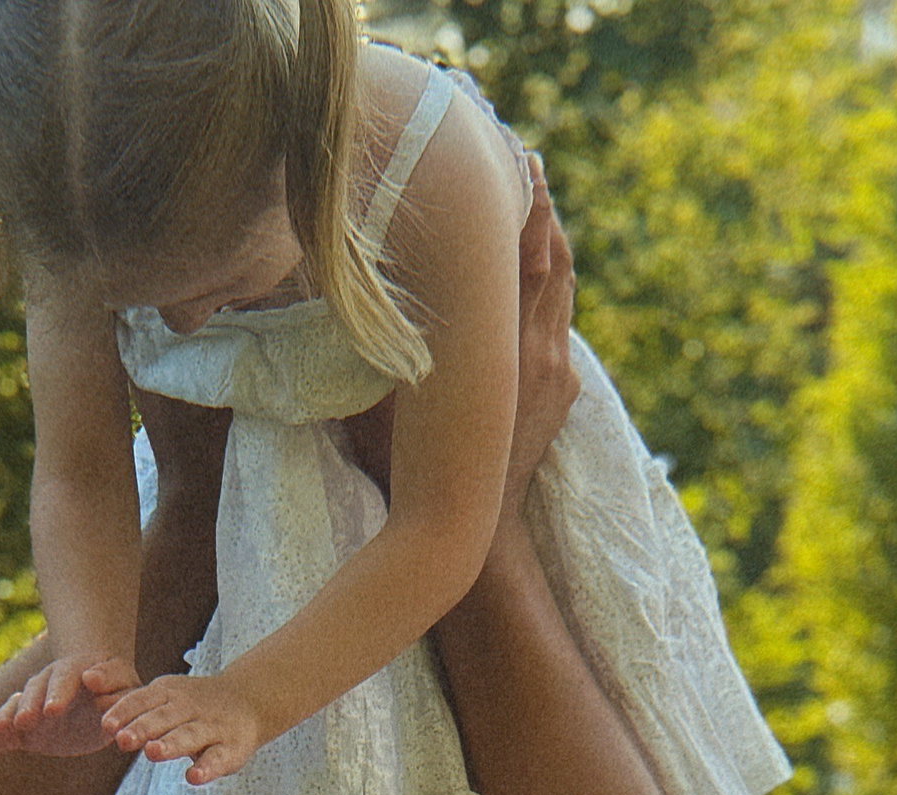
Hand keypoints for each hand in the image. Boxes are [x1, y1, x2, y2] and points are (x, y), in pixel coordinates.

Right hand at [0, 651, 141, 758]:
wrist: (103, 696)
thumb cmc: (120, 690)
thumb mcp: (127, 686)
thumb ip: (116, 688)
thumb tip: (97, 687)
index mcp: (76, 670)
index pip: (64, 678)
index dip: (57, 694)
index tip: (53, 711)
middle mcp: (50, 683)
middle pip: (35, 691)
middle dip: (29, 706)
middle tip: (23, 723)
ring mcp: (34, 704)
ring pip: (16, 707)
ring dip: (6, 720)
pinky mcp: (25, 728)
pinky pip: (6, 732)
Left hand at [102, 672, 266, 785]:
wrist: (249, 701)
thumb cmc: (194, 707)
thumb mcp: (165, 698)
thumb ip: (134, 704)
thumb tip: (93, 702)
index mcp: (169, 695)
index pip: (143, 700)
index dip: (125, 711)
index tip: (106, 725)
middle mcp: (189, 709)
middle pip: (163, 718)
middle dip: (142, 728)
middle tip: (121, 740)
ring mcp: (211, 728)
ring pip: (189, 735)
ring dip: (171, 744)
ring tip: (152, 753)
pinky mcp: (232, 749)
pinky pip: (218, 758)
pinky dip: (207, 768)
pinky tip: (193, 777)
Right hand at [338, 156, 577, 515]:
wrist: (471, 535)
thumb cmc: (412, 470)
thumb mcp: (378, 397)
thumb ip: (374, 340)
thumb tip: (332, 288)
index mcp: (502, 340)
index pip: (523, 250)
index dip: (524, 201)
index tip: (518, 158)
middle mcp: (541, 349)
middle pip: (553, 257)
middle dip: (542, 209)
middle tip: (527, 163)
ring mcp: (558, 372)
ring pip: (562, 290)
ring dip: (550, 246)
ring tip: (535, 207)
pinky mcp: (564, 395)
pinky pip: (561, 326)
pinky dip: (550, 293)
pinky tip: (534, 279)